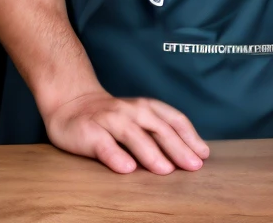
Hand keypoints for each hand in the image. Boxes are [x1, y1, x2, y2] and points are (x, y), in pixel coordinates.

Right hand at [44, 89, 209, 175]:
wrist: (69, 103)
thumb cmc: (111, 117)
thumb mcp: (139, 118)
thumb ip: (160, 132)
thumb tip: (192, 155)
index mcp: (145, 107)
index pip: (173, 119)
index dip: (189, 137)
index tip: (203, 155)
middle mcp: (129, 111)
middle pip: (157, 128)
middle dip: (177, 147)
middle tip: (192, 166)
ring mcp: (108, 120)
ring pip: (132, 134)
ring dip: (150, 152)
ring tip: (165, 170)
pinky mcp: (88, 132)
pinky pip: (103, 144)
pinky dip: (115, 156)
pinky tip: (127, 168)